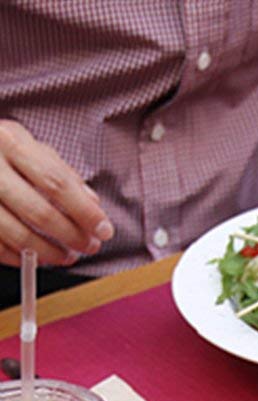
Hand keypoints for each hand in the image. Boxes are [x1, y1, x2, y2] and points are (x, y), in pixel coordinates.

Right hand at [0, 119, 113, 267]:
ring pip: (18, 235)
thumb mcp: (28, 146)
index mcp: (10, 142)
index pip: (57, 183)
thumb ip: (61, 172)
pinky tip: (34, 256)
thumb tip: (92, 203)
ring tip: (67, 256)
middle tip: (89, 246)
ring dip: (50, 253)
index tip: (104, 230)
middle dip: (72, 236)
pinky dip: (19, 257)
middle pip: (40, 213)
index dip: (85, 212)